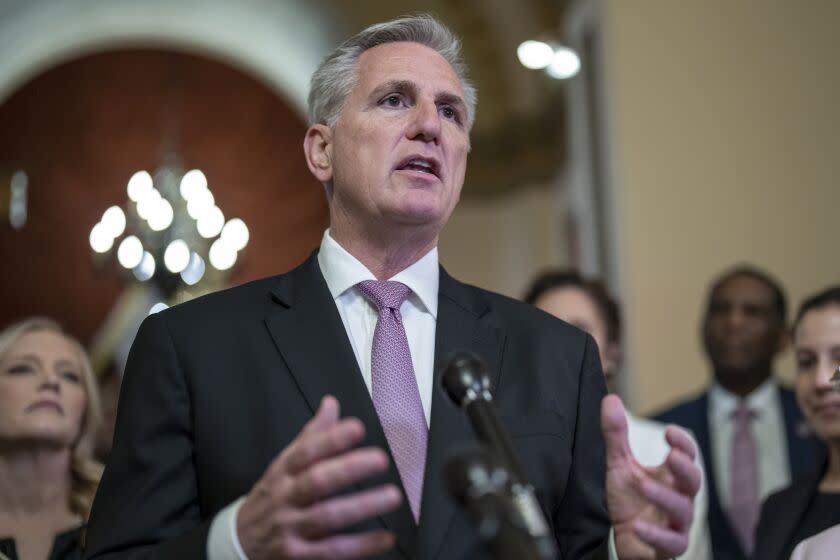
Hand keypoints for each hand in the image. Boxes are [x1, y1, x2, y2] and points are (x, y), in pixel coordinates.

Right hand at [237, 395, 402, 558]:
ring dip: (362, 506)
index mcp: (283, 472)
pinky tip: (386, 538)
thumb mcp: (283, 465)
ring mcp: (291, 528)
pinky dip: (362, 545)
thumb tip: (331, 403)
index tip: (357, 428)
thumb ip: (311, 436)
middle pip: (316, 481)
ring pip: (327, 517)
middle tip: (381, 459)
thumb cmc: (271, 498)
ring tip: (392, 496)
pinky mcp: (298, 556)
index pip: (305, 452)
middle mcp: (286, 498)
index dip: (331, 440)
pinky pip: (333, 551)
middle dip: (349, 469)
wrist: (240, 543)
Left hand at [602, 395, 700, 559]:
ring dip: (665, 497)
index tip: (669, 431)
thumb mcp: (620, 465)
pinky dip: (655, 535)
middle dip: (685, 468)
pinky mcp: (668, 547)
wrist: (626, 539)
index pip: (687, 457)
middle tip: (671, 456)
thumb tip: (611, 399)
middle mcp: (680, 498)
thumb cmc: (630, 501)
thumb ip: (616, 435)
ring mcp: (677, 524)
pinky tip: (638, 526)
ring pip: (682, 510)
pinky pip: (670, 543)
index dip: (683, 444)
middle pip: (693, 482)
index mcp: (671, 477)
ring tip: (643, 485)